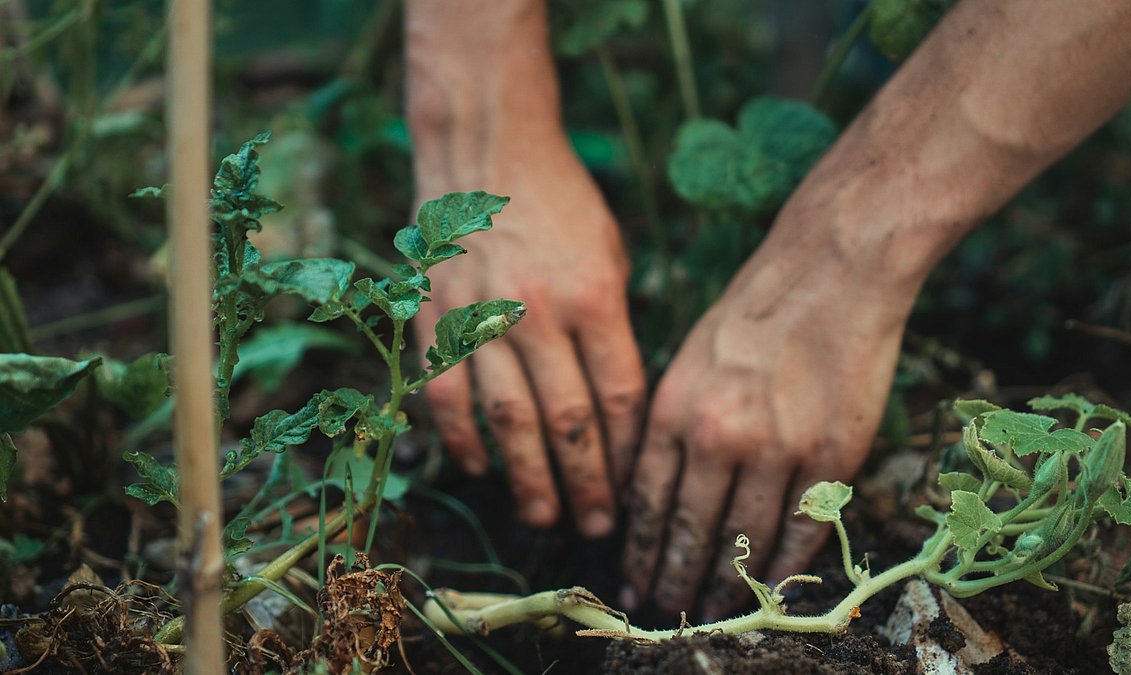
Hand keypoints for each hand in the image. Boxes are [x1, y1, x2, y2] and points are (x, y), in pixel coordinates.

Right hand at [413, 134, 644, 537]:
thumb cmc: (562, 203)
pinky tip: (479, 469)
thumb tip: (618, 405)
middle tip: (597, 529)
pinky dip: (462, 438)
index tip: (636, 489)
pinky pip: (447, 393)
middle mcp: (538, 313)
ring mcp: (481, 316)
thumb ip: (614, 327)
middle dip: (586, 483)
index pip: (618, 396)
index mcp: (595, 297)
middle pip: (568, 421)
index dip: (628, 452)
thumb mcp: (610, 254)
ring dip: (526, 478)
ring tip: (544, 517)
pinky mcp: (436, 317)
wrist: (486, 149)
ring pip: (507, 420)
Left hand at [620, 204, 918, 619]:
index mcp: (673, 409)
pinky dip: (784, 568)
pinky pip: (801, 531)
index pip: (647, 502)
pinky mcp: (830, 456)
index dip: (640, 551)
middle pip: (689, 531)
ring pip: (744, 541)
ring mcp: (777, 450)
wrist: (831, 270)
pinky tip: (770, 590)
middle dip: (674, 578)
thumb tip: (653, 489)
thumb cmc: (755, 308)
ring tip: (713, 609)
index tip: (634, 581)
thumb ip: (670, 423)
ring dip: (726, 584)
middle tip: (666, 609)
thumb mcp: (688, 358)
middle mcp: (717, 436)